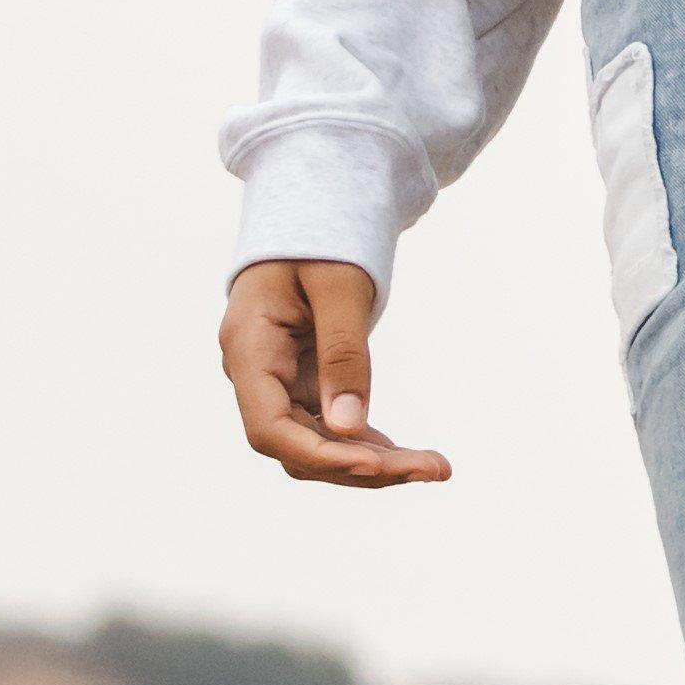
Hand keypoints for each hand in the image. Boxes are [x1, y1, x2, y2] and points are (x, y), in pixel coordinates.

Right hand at [221, 260, 452, 488]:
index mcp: (248, 346)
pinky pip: (333, 428)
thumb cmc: (322, 237)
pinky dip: (371, 444)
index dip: (321, 455)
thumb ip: (343, 353)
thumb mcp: (340, 286)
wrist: (311, 215)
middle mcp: (255, 375)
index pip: (270, 428)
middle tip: (433, 469)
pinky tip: (415, 456)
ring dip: (374, 463)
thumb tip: (349, 428)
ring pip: (318, 446)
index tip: (377, 466)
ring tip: (436, 467)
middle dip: (363, 467)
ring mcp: (279, 383)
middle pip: (298, 447)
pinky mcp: (305, 384)